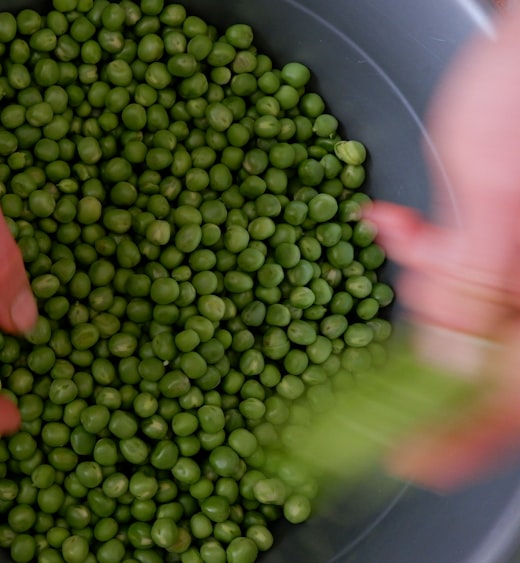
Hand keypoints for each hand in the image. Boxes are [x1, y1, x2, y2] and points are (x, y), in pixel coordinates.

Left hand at [365, 9, 519, 487]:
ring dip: (416, 288)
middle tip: (385, 324)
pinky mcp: (494, 228)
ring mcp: (516, 261)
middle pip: (478, 360)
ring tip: (402, 238)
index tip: (402, 459)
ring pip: (457, 313)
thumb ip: (479, 284)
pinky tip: (390, 222)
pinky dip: (417, 248)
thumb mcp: (503, 195)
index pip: (510, 396)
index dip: (458, 437)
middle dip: (421, 343)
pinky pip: (454, 264)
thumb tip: (449, 370)